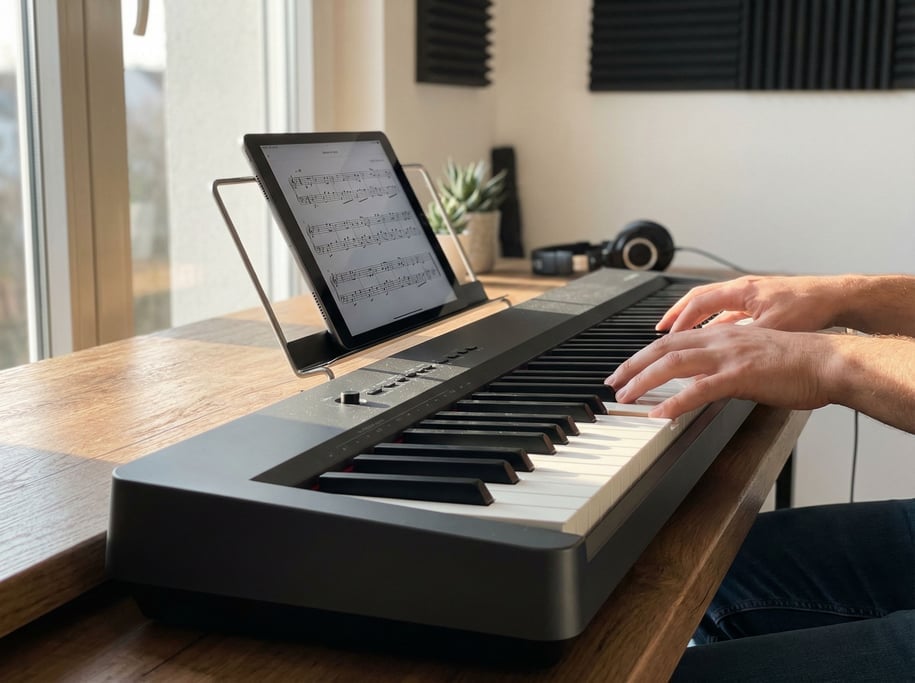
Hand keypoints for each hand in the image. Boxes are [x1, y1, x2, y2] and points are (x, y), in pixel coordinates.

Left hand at [605, 325, 837, 418]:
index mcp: (722, 336)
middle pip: (663, 349)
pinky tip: (660, 413)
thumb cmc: (798, 363)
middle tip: (614, 383)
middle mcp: (720, 341)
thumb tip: (707, 382)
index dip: (645, 354)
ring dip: (644, 381)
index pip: (673, 341)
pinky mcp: (741, 376)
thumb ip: (726, 366)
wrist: (828, 362)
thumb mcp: (753, 358)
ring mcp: (729, 357)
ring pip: (674, 363)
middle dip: (633, 365)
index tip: (628, 369)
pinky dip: (676, 402)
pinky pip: (701, 389)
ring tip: (626, 397)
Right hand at [657, 275, 847, 333]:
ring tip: (680, 333)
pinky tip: (714, 337)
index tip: (665, 336)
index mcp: (740, 291)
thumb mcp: (772, 328)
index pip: (698, 303)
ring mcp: (751, 295)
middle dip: (676, 315)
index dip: (679, 320)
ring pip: (713, 305)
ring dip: (694, 319)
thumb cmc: (809, 307)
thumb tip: (719, 359)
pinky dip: (714, 322)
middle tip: (660, 330)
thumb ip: (740, 342)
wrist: (837, 297)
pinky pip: (728, 311)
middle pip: (698, 299)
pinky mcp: (761, 304)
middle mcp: (742, 289)